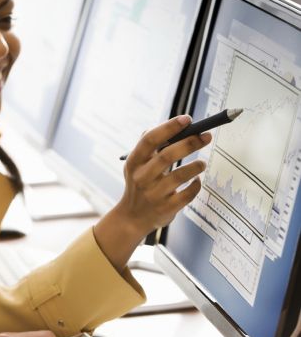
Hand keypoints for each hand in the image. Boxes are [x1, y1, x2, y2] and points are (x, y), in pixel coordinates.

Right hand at [94, 115, 210, 270]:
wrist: (131, 217)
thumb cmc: (139, 185)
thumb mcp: (135, 165)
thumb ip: (148, 146)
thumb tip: (171, 126)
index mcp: (134, 162)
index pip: (150, 140)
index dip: (169, 127)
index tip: (187, 119)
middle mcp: (142, 178)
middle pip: (167, 156)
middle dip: (190, 143)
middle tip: (206, 136)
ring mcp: (153, 194)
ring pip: (180, 175)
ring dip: (196, 166)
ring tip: (202, 163)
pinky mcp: (166, 208)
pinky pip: (188, 194)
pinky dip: (196, 185)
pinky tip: (196, 180)